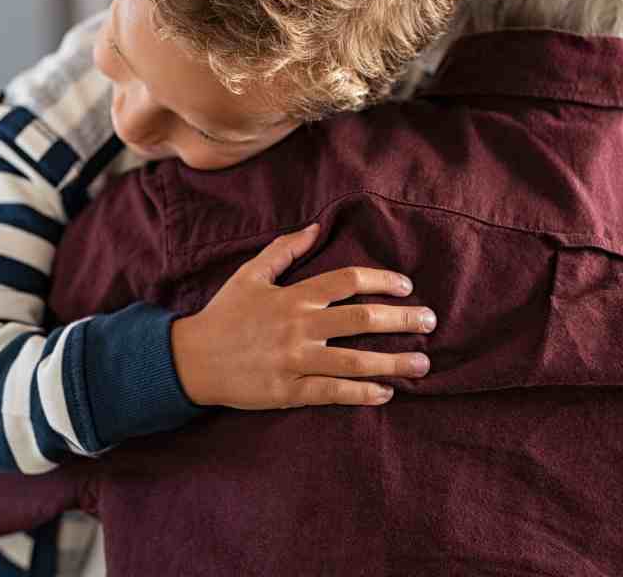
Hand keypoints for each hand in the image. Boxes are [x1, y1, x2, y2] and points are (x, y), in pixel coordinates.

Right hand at [170, 224, 433, 409]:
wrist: (192, 359)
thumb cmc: (224, 314)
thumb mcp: (250, 274)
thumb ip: (284, 250)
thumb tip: (316, 228)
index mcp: (293, 296)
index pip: (347, 281)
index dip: (382, 281)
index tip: (405, 286)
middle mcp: (299, 327)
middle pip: (362, 320)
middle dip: (403, 320)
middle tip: (430, 321)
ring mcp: (295, 361)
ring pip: (356, 362)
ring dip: (395, 362)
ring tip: (423, 364)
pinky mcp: (288, 391)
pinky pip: (334, 394)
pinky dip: (363, 394)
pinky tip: (386, 393)